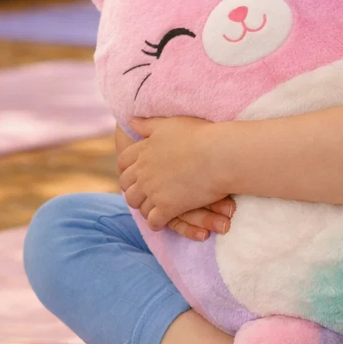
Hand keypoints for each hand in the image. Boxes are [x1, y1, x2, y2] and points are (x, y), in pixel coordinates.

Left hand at [118, 116, 226, 232]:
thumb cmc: (200, 135)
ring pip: (138, 205)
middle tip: (142, 194)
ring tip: (152, 209)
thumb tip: (131, 120)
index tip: (134, 174)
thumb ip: (149, 124)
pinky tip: (162, 222)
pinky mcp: (167, 207)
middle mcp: (144, 171)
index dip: (126, 169)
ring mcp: (154, 191)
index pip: (123, 162)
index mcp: (144, 150)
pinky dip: (155, 223)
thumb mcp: (170, 124)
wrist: (219, 155)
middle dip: (132, 190)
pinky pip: (153, 221)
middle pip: (127, 186)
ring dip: (143, 207)